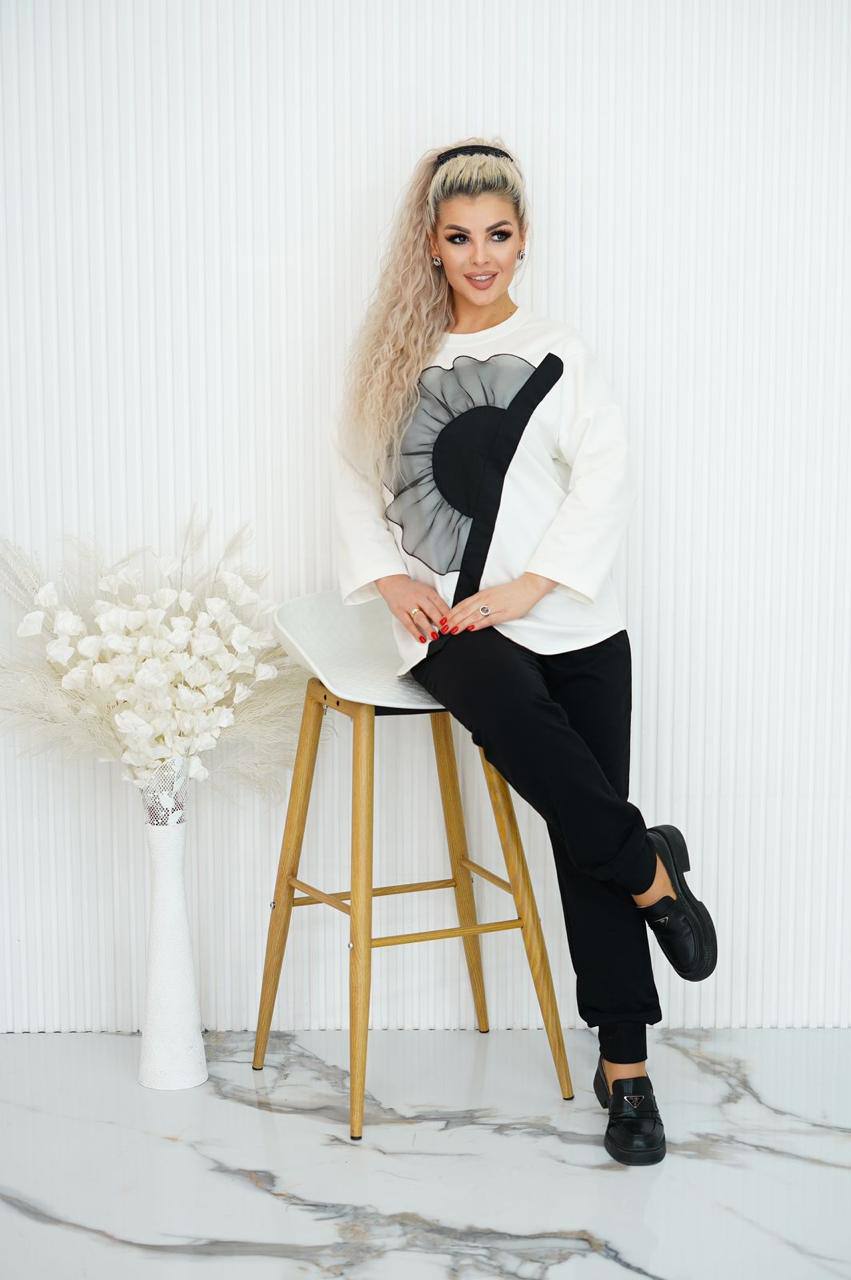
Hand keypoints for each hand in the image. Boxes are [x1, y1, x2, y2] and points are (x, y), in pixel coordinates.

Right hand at [374, 574, 452, 644]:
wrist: (393, 583)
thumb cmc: (412, 590)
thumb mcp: (426, 591)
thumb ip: (435, 603)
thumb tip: (445, 618)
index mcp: (428, 592)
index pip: (440, 604)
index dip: (448, 615)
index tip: (453, 624)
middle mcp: (418, 597)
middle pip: (431, 611)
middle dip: (440, 622)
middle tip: (446, 631)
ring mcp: (408, 605)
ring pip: (420, 618)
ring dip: (428, 628)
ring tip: (435, 637)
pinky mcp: (399, 612)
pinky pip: (408, 624)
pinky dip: (415, 632)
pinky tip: (421, 639)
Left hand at [442, 573, 557, 633]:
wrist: (528, 587)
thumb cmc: (511, 591)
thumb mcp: (492, 594)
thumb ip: (481, 602)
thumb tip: (469, 611)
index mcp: (482, 594)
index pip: (462, 604)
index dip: (451, 613)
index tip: (443, 619)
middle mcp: (486, 599)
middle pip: (465, 611)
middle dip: (452, 620)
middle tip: (442, 628)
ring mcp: (494, 606)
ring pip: (474, 615)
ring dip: (461, 623)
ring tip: (452, 630)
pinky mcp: (504, 613)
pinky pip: (488, 619)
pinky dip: (478, 624)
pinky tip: (470, 628)